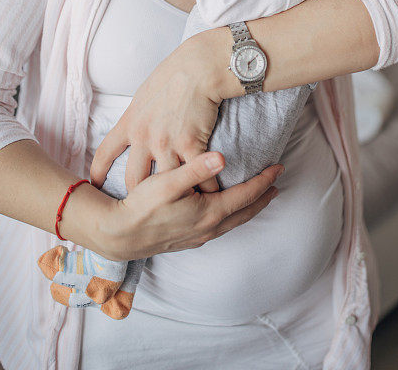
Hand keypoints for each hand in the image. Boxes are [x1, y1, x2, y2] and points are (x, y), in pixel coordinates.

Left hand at [90, 33, 235, 194]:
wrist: (200, 66)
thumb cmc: (177, 72)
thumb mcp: (147, 92)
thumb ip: (141, 112)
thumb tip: (140, 120)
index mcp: (130, 122)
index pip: (105, 153)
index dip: (98, 173)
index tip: (94, 186)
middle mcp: (144, 136)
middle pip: (133, 180)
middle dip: (137, 198)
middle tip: (143, 209)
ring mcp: (166, 143)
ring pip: (164, 184)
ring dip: (173, 198)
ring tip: (178, 211)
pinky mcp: (191, 145)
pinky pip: (194, 177)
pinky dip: (203, 189)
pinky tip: (209, 197)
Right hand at [100, 152, 283, 260]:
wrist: (119, 236)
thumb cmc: (142, 206)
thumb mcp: (167, 183)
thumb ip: (195, 169)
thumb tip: (223, 157)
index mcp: (208, 213)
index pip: (245, 195)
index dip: (264, 180)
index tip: (278, 168)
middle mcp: (208, 228)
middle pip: (244, 211)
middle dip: (262, 196)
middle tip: (276, 183)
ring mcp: (198, 236)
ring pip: (233, 221)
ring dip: (248, 207)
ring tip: (258, 195)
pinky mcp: (188, 239)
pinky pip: (221, 226)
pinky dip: (232, 215)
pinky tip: (227, 210)